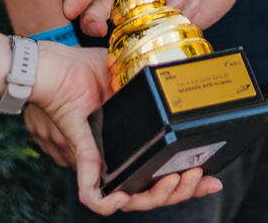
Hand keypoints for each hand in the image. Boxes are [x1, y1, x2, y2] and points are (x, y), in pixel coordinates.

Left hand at [28, 42, 222, 212]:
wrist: (53, 65)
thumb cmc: (84, 70)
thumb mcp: (129, 80)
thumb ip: (151, 86)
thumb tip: (185, 78)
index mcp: (131, 145)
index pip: (163, 174)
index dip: (189, 184)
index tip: (213, 179)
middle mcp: (116, 160)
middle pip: (152, 193)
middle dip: (182, 192)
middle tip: (198, 176)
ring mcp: (99, 163)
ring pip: (129, 199)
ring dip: (155, 197)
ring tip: (175, 180)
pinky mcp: (80, 157)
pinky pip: (92, 193)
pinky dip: (106, 202)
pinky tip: (122, 197)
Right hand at [66, 0, 255, 38]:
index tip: (71, 7)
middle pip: (106, 6)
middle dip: (94, 19)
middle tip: (93, 30)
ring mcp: (155, 6)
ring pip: (128, 25)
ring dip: (123, 34)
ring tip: (126, 40)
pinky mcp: (174, 21)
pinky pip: (160, 35)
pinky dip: (161, 38)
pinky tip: (172, 32)